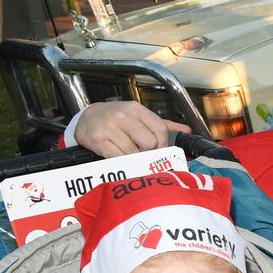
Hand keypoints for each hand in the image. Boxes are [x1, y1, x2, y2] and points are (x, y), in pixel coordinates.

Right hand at [74, 101, 190, 157]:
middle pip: (149, 143)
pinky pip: (118, 158)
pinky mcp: (98, 141)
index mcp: (136, 109)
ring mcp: (110, 128)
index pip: (160, 129)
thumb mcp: (138, 116)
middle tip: (142, 152)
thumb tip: (187, 131)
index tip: (159, 149)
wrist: (86, 118)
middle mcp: (123, 116)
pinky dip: (122, 162)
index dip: (163, 144)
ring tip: (129, 153)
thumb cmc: (117, 118)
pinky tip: (120, 157)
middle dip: (148, 152)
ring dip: (134, 158)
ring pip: (134, 153)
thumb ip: (162, 124)